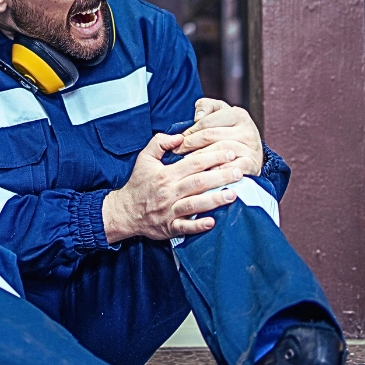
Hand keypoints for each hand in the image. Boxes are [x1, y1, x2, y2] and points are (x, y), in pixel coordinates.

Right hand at [102, 132, 242, 243]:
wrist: (124, 212)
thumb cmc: (138, 183)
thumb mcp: (144, 158)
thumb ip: (159, 143)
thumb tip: (179, 136)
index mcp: (166, 174)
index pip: (193, 163)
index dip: (213, 156)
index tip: (230, 152)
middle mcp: (169, 192)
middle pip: (199, 182)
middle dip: (220, 176)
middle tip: (239, 171)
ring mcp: (169, 211)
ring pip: (195, 205)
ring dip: (215, 200)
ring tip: (233, 194)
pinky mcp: (169, 227)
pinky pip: (185, 228)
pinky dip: (198, 226)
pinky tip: (213, 222)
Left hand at [173, 98, 263, 176]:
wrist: (250, 155)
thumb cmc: (228, 133)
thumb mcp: (220, 115)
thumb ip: (206, 107)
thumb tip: (198, 116)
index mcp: (238, 114)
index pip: (207, 121)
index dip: (190, 131)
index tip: (178, 140)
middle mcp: (247, 129)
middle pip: (211, 135)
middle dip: (190, 144)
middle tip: (177, 152)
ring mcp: (251, 147)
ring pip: (220, 150)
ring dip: (201, 157)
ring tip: (187, 163)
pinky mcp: (253, 164)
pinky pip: (233, 167)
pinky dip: (219, 170)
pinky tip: (206, 173)